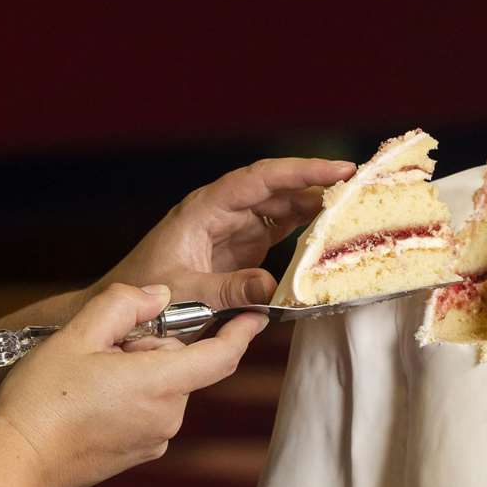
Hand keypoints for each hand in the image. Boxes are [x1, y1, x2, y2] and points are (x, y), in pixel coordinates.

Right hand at [0, 283, 266, 486]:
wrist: (12, 462)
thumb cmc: (41, 398)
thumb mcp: (79, 334)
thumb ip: (125, 304)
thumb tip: (160, 295)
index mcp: (163, 384)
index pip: (223, 356)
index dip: (242, 332)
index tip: (256, 315)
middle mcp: (169, 417)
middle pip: (183, 365)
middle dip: (153, 346)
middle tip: (104, 348)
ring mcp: (154, 440)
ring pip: (164, 387)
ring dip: (139, 372)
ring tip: (90, 377)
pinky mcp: (137, 455)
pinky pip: (148, 411)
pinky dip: (130, 397)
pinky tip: (89, 400)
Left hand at [90, 158, 355, 311]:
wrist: (123, 315)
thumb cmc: (144, 297)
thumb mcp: (185, 296)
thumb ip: (228, 291)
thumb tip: (274, 287)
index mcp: (206, 209)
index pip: (260, 179)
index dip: (300, 172)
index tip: (338, 171)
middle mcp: (223, 212)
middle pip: (279, 188)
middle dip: (319, 184)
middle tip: (362, 186)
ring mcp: (234, 230)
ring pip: (284, 208)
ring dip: (317, 207)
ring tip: (356, 207)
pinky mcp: (242, 251)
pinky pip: (280, 232)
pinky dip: (307, 231)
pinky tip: (332, 234)